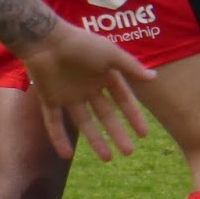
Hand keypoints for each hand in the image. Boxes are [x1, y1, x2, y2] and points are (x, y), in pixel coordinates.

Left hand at [17, 23, 154, 160]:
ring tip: (107, 158)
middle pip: (104, 114)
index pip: (122, 99)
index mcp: (102, 75)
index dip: (133, 116)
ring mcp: (67, 95)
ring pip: (83, 123)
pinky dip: (59, 138)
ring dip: (95, 140)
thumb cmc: (79, 43)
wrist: (45, 39)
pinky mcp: (48, 99)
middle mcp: (86, 87)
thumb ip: (131, 67)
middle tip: (128, 152)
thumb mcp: (110, 53)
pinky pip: (54, 123)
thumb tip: (154, 77)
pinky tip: (66, 155)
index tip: (143, 134)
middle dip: (116, 133)